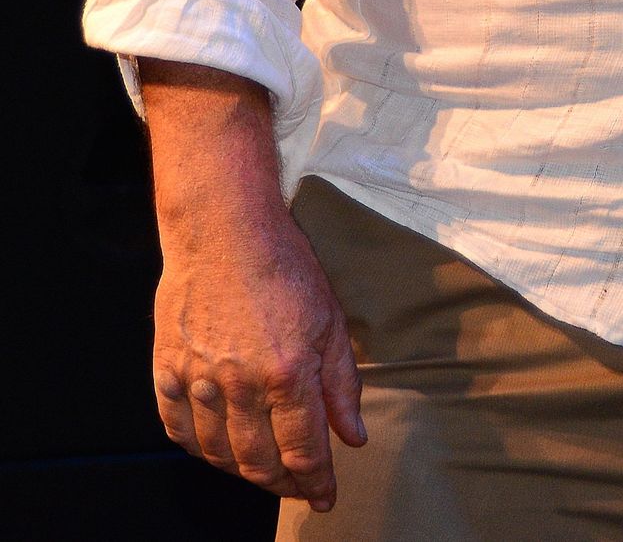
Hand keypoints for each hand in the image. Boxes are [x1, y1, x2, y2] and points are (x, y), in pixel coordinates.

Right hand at [152, 203, 365, 509]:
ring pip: (218, 454)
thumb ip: (340, 385)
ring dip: (244, 472)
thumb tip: (351, 437)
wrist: (224, 231)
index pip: (303, 450)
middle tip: (299, 488)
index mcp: (288, 371)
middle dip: (283, 484)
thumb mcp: (330, 320)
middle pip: (258, 462)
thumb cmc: (285, 268)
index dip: (316, 482)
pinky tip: (219, 449)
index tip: (325, 497)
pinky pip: (179, 431)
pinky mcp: (166, 371)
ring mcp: (197, 380)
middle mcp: (240, 384)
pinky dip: (200, 450)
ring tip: (265, 471)